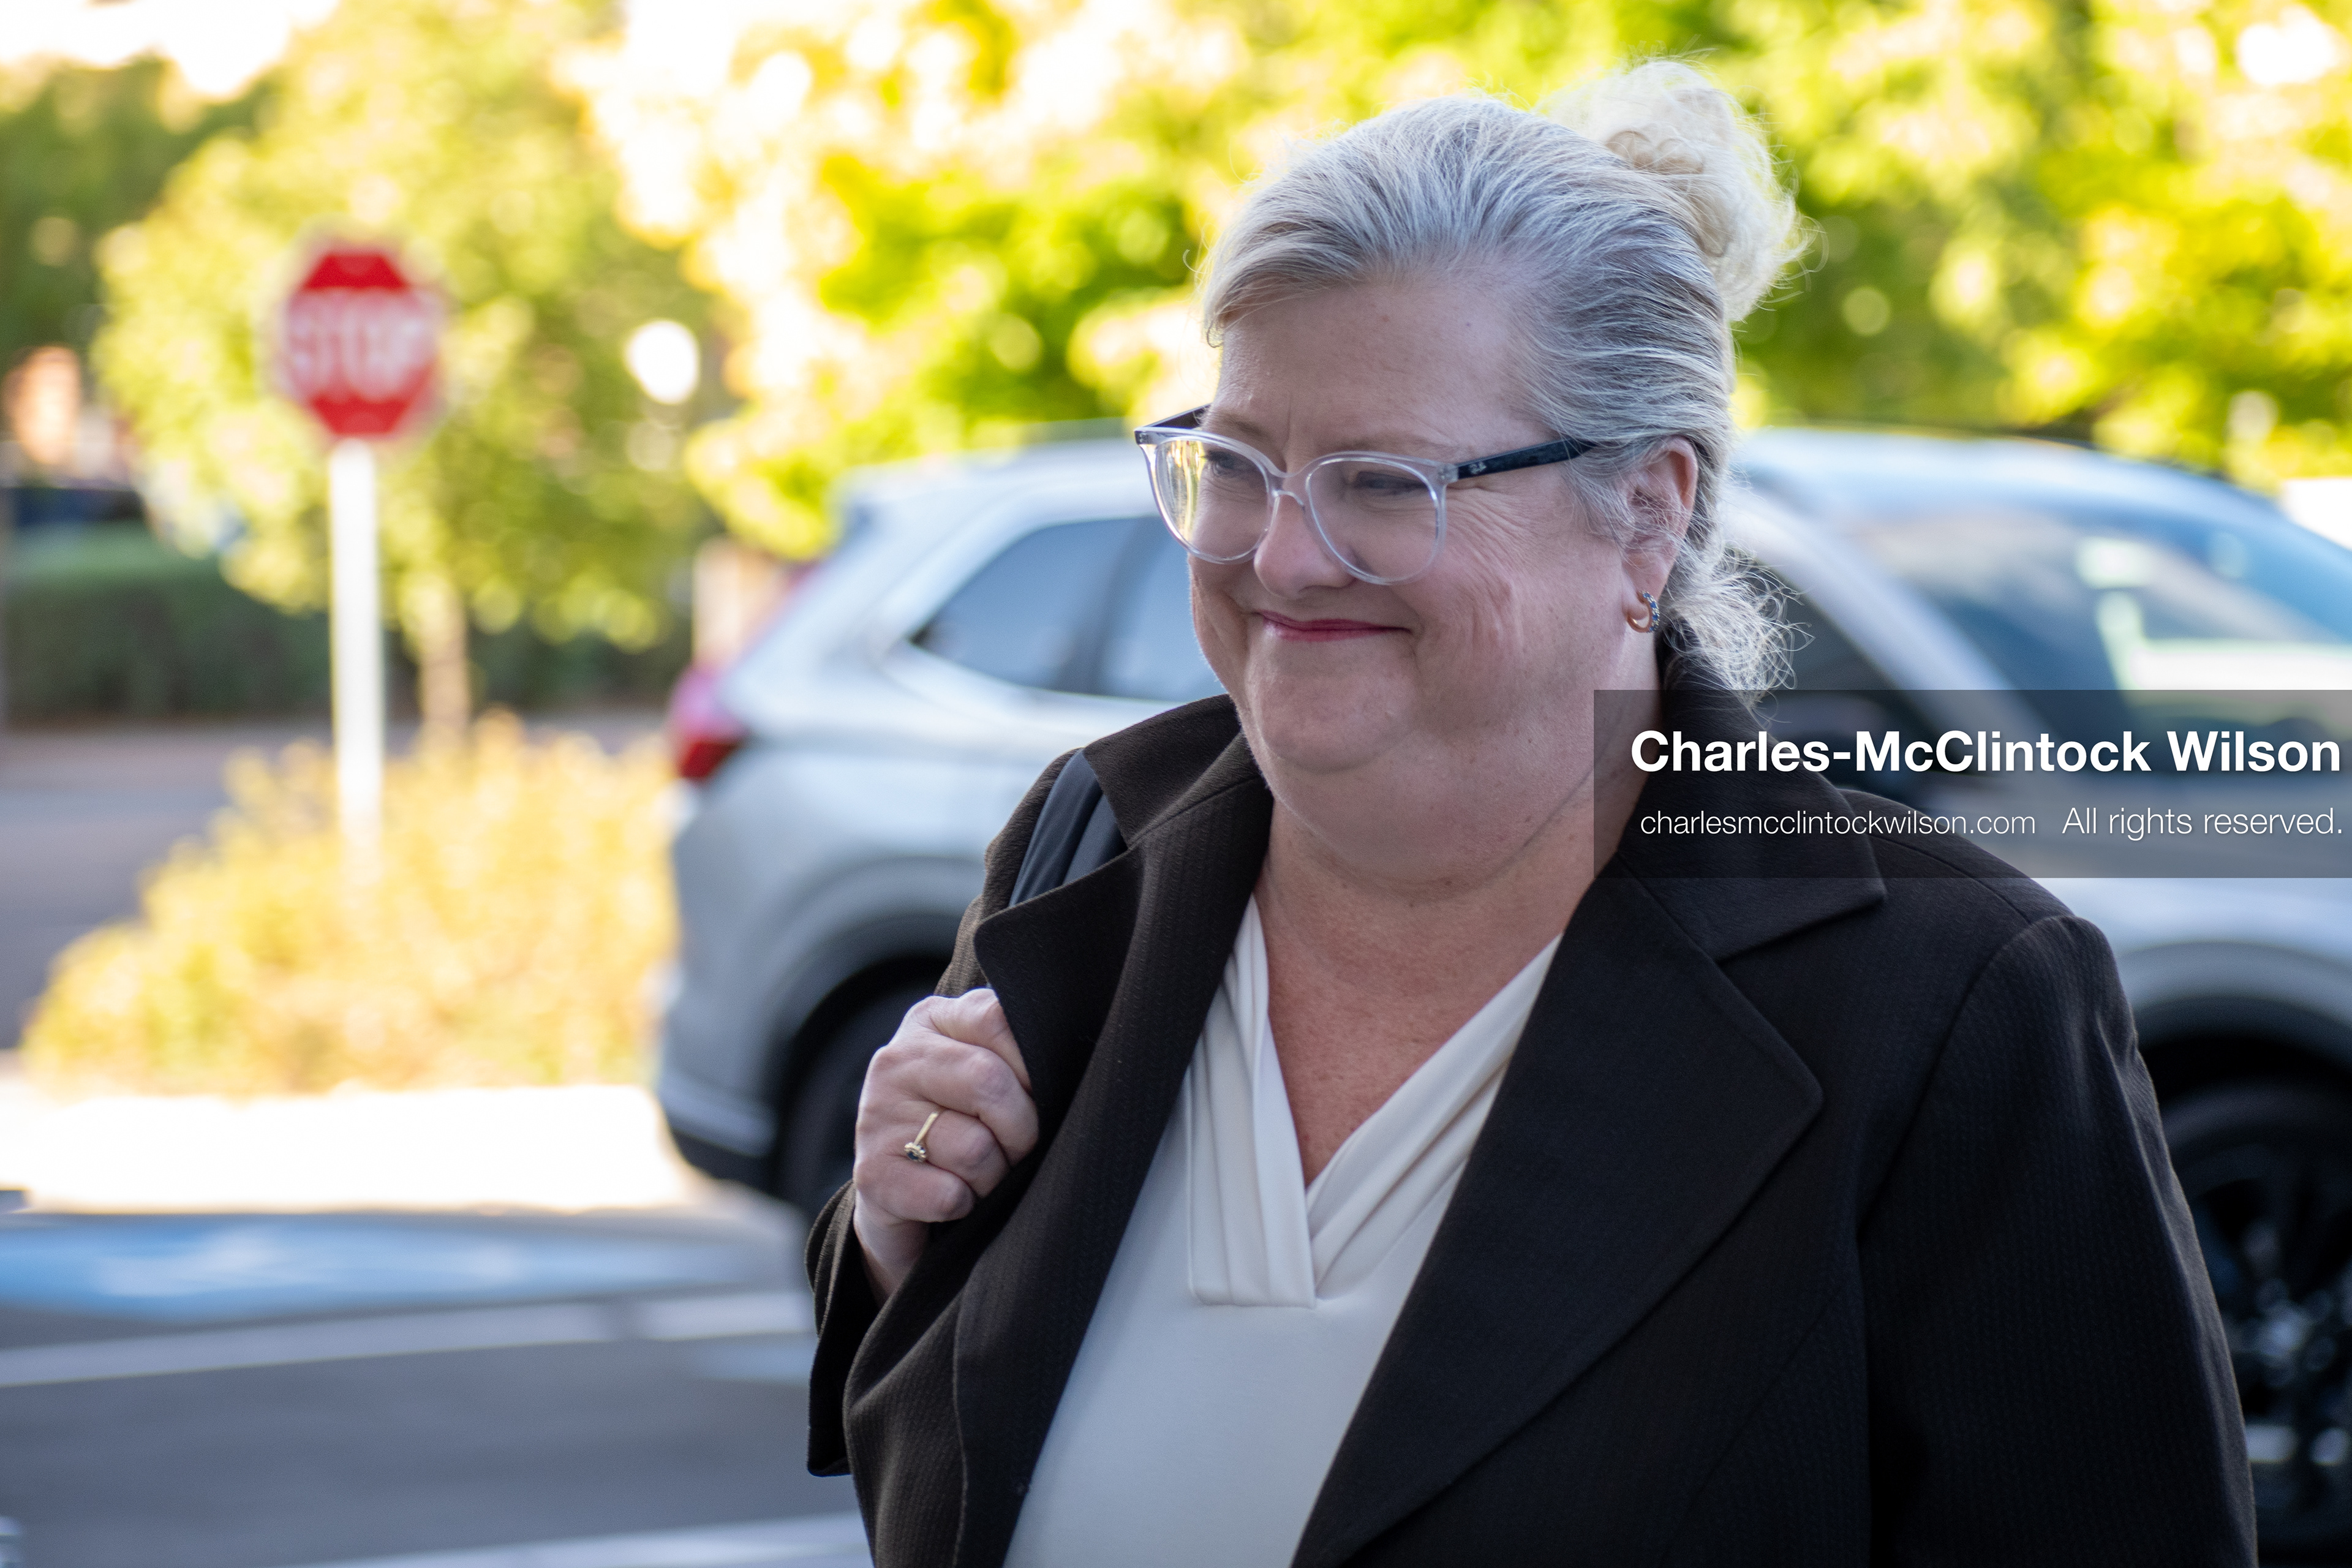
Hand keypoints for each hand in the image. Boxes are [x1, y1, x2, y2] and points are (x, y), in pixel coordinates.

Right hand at [849, 988, 1036, 1300]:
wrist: (900, 1201)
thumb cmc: (964, 1128)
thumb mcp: (986, 1076)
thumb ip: (1016, 1054)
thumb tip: (1072, 1062)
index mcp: (932, 1021)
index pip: (997, 1018)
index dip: (1032, 1067)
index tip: (1034, 1096)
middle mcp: (897, 1060)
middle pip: (988, 1082)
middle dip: (1021, 1130)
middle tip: (1016, 1151)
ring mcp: (877, 1116)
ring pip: (974, 1148)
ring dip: (993, 1177)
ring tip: (979, 1176)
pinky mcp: (871, 1176)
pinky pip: (949, 1195)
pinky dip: (964, 1206)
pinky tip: (953, 1199)